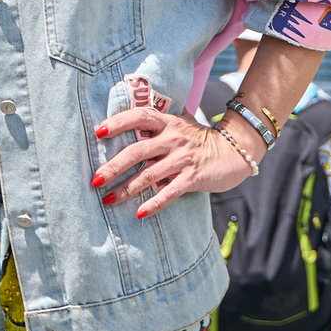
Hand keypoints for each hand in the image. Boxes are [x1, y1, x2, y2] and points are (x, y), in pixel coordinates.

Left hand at [93, 106, 260, 218]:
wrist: (236, 151)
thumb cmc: (202, 138)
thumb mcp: (182, 123)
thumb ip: (160, 121)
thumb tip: (132, 116)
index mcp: (168, 123)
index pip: (139, 116)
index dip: (118, 122)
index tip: (98, 132)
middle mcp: (173, 139)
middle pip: (138, 151)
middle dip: (114, 166)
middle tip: (95, 179)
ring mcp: (183, 159)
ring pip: (149, 175)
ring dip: (127, 189)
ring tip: (108, 200)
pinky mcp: (193, 177)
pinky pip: (170, 192)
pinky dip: (154, 203)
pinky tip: (140, 213)